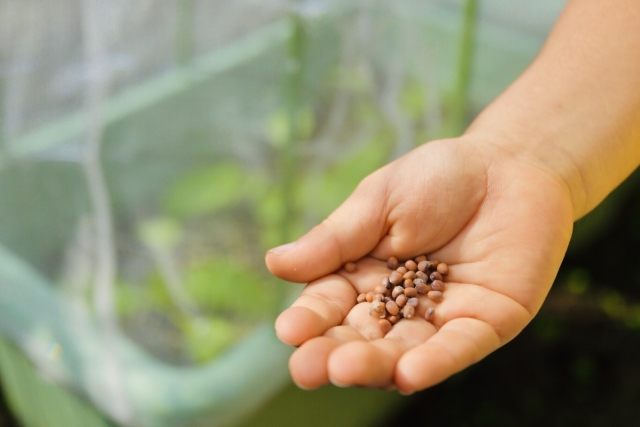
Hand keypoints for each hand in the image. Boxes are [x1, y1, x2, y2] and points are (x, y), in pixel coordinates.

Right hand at [265, 136, 573, 393]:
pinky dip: (434, 362)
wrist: (509, 164)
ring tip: (345, 370)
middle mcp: (398, 305)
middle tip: (307, 370)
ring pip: (403, 351)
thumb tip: (274, 264)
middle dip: (334, 354)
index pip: (330, 304)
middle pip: (362, 337)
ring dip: (375, 365)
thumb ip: (334, 238)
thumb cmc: (437, 176)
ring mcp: (442, 317)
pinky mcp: (486, 322)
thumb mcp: (378, 200)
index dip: (310, 319)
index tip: (288, 332)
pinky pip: (459, 348)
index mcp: (364, 275)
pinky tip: (409, 374)